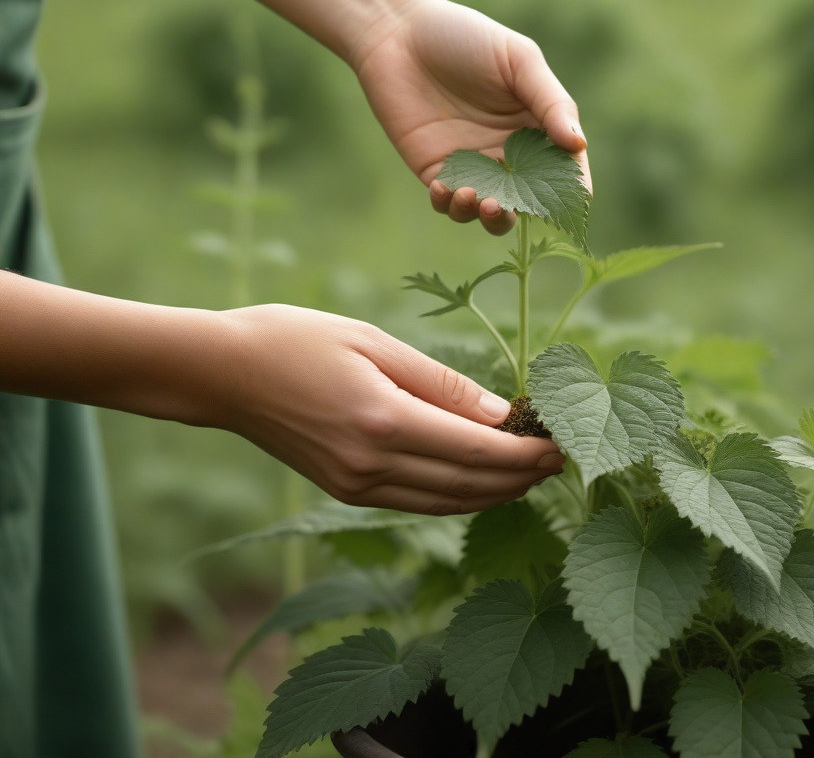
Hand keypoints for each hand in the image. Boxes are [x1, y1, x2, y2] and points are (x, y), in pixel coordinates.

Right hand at [216, 303, 563, 514]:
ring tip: (531, 474)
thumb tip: (501, 414)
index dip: (525, 455)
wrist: (223, 373)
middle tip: (560, 460)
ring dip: (494, 493)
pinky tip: (481, 482)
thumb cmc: (297, 340)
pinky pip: (416, 502)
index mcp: (384, 421)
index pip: (476, 450)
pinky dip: (457, 496)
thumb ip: (441, 383)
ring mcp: (356, 485)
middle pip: (468, 484)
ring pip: (446, 502)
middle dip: (521, 477)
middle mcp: (373, 464)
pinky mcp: (346, 490)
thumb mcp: (374, 343)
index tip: (561, 446)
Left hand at [353, 0, 589, 234]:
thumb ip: (550, 101)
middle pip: (530, 200)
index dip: (573, 187)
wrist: (397, 32)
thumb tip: (577, 144)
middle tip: (510, 204)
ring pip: (490, 211)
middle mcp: (509, 152)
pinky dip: (450, 205)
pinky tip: (444, 187)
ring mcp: (472, 166)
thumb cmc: (464, 36)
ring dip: (487, 216)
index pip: (565, 167)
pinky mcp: (436, 171)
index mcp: (537, 126)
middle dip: (525, 211)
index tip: (576, 198)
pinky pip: (448, 204)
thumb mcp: (518, 59)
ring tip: (473, 198)